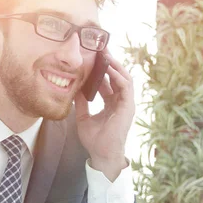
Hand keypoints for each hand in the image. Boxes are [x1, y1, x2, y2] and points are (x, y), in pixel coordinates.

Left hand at [74, 51, 134, 180]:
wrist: (101, 154)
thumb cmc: (94, 139)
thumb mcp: (83, 117)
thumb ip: (81, 103)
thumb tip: (73, 89)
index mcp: (111, 103)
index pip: (108, 81)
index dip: (101, 69)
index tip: (93, 57)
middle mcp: (120, 101)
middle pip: (117, 76)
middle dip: (109, 62)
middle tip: (100, 48)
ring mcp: (126, 103)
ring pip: (124, 77)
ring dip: (115, 65)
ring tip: (105, 54)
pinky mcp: (128, 107)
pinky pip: (125, 86)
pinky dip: (118, 76)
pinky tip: (109, 68)